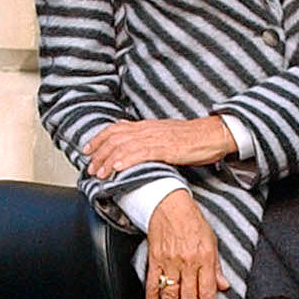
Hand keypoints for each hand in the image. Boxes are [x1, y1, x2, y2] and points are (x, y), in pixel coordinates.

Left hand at [87, 116, 236, 179]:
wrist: (212, 134)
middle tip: (90, 168)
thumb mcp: (163, 132)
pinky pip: (142, 153)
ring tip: (100, 173)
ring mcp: (156, 138)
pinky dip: (127, 160)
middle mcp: (147, 129)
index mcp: (146, 126)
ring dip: (109, 160)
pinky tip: (118, 168)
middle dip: (99, 154)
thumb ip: (145, 134)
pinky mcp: (166, 148)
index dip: (97, 139)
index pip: (114, 129)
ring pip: (125, 146)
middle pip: (115, 138)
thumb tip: (127, 132)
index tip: (86, 150)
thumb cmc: (191, 137)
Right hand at [145, 189, 227, 298]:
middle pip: (188, 296)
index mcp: (204, 258)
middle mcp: (187, 262)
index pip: (207, 291)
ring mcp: (169, 261)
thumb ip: (217, 266)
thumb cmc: (192, 220)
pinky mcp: (154, 258)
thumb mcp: (212, 241)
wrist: (169, 203)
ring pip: (169, 293)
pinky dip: (152, 297)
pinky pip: (152, 281)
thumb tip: (223, 286)